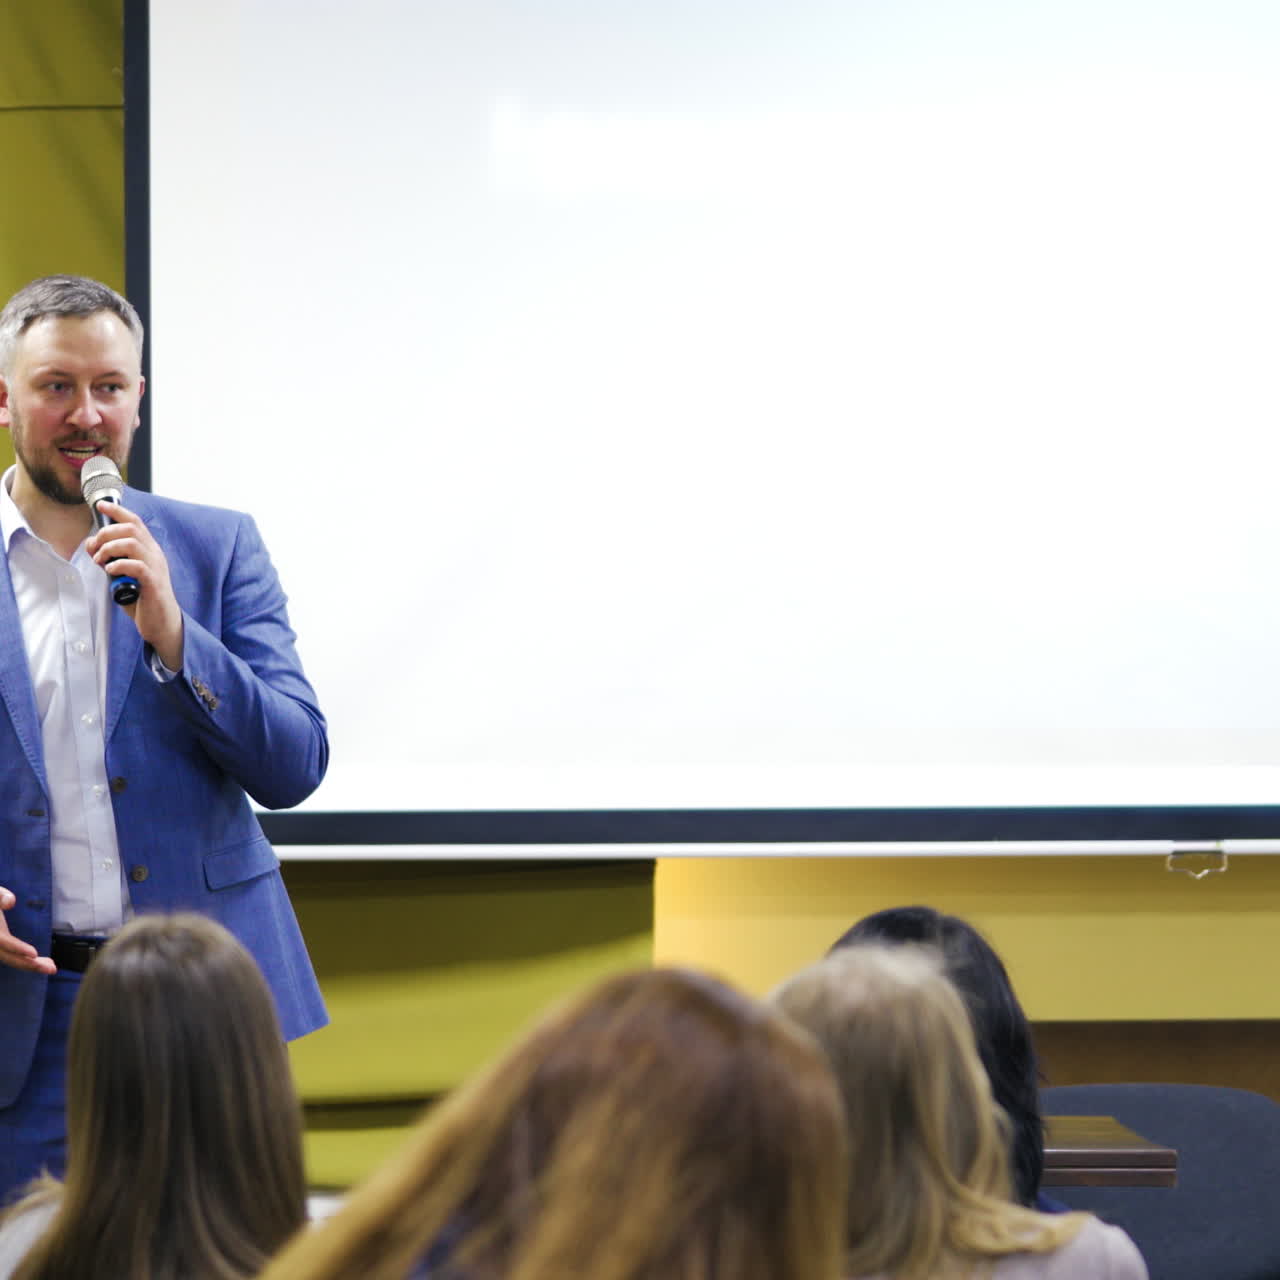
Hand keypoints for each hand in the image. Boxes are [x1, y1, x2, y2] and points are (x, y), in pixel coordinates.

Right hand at [0, 887, 54, 973]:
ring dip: (31, 965)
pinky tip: (44, 963)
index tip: (34, 954)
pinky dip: (28, 961)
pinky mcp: (2, 946)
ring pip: (12, 960)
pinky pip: (14, 957)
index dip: (18, 949)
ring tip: (52, 967)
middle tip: (52, 969)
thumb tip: (11, 902)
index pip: (3, 943)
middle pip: (9, 957)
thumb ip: (0, 896)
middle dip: (30, 965)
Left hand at [86, 500, 184, 669]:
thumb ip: (110, 558)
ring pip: (132, 543)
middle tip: (95, 549)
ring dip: (109, 549)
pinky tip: (111, 572)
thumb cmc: (142, 599)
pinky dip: (118, 565)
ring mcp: (156, 568)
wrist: (162, 622)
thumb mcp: (123, 574)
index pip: (135, 522)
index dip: (117, 510)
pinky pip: (136, 566)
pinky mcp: (153, 583)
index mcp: (149, 550)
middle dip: (106, 534)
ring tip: (100, 562)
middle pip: (130, 529)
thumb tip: (91, 544)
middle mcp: (155, 555)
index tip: (100, 505)